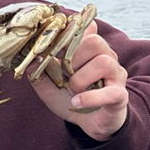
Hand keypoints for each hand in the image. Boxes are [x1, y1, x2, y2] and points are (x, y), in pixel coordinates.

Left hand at [27, 21, 128, 141]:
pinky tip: (76, 102)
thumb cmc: (70, 97)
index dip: (70, 34)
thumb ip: (38, 72)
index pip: (86, 27)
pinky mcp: (120, 95)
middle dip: (73, 58)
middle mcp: (106, 57)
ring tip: (72, 90)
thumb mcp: (48, 85)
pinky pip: (111, 92)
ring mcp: (116, 75)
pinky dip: (90, 97)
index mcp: (89, 50)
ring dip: (80, 79)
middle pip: (95, 41)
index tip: (54, 47)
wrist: (88, 122)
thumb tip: (28, 59)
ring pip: (104, 62)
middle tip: (64, 74)